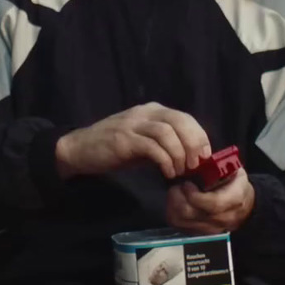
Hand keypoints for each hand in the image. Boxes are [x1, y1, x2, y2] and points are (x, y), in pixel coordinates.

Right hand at [54, 103, 210, 179]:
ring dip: (179, 154)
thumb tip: (191, 157)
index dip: (199, 136)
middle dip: (193, 144)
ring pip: (168, 132)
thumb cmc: (114, 148)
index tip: (204, 156)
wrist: (80, 149)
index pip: (185, 117)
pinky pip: (152, 147)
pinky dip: (165, 160)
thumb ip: (164, 144)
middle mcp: (145, 112)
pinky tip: (167, 173)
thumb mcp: (144, 142)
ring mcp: (133, 124)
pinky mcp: (124, 139)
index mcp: (153, 111)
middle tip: (196, 165)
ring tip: (180, 171)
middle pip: (180, 121)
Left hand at [166, 168, 253, 234]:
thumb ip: (219, 165)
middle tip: (177, 185)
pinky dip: (173, 213)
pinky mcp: (202, 233)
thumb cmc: (236, 184)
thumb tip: (199, 158)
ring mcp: (212, 229)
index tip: (186, 183)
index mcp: (235, 199)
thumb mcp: (234, 169)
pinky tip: (176, 202)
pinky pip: (180, 226)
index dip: (194, 195)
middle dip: (178, 197)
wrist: (246, 206)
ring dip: (173, 205)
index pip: (212, 204)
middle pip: (192, 214)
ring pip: (182, 222)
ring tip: (175, 192)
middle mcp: (223, 218)